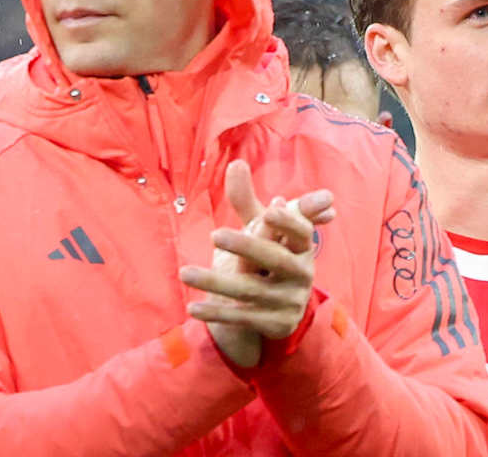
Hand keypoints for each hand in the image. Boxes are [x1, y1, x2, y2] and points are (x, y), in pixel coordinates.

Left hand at [180, 160, 334, 367]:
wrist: (277, 312)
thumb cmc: (265, 260)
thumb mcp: (259, 232)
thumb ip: (246, 200)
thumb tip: (236, 163)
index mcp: (302, 247)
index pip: (300, 231)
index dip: (288, 220)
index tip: (270, 207)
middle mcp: (301, 273)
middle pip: (276, 259)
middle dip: (248, 246)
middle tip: (215, 234)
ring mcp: (289, 301)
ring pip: (250, 290)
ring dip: (216, 282)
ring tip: (184, 272)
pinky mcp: (275, 324)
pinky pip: (242, 317)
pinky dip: (216, 312)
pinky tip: (192, 307)